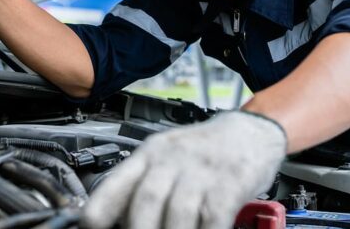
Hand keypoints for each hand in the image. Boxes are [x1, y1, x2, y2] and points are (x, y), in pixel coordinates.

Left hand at [82, 111, 286, 228]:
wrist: (251, 130)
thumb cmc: (204, 151)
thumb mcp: (167, 159)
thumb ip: (143, 186)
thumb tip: (120, 220)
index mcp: (149, 154)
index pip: (114, 184)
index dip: (98, 212)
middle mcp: (171, 160)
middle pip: (145, 200)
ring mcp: (201, 169)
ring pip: (178, 212)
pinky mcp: (231, 181)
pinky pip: (213, 215)